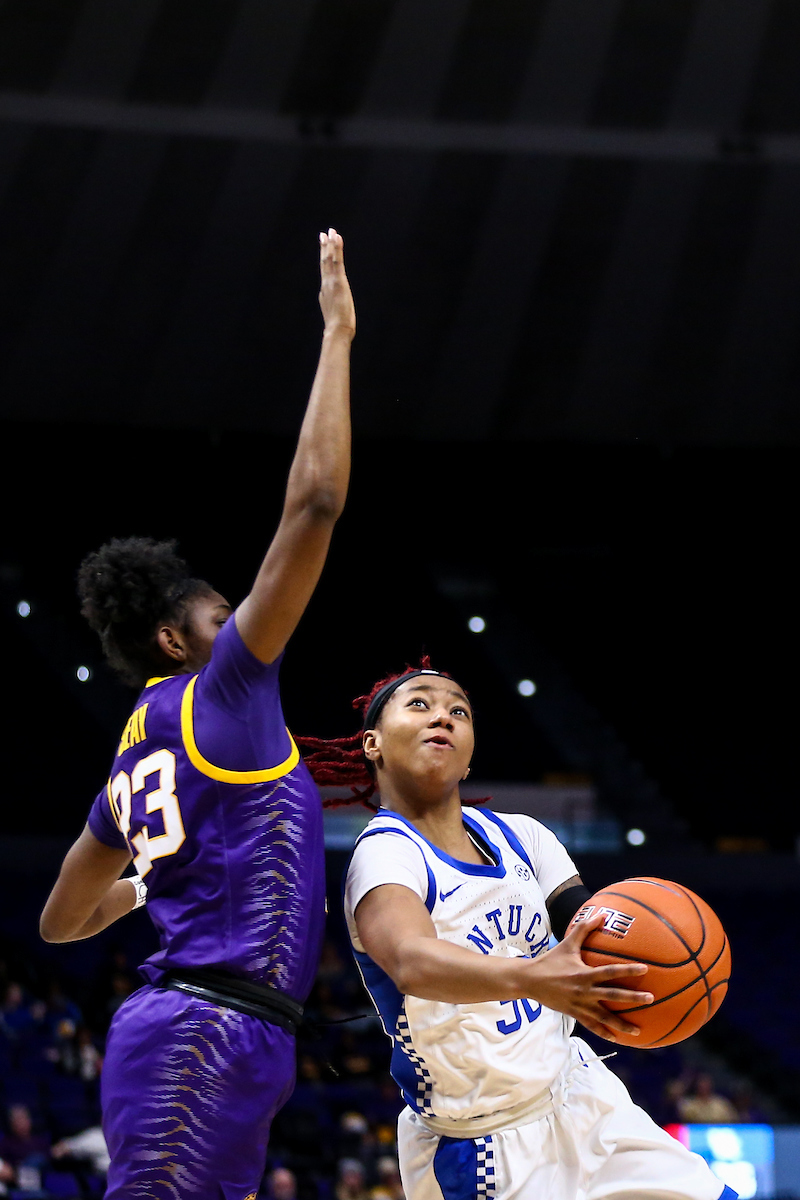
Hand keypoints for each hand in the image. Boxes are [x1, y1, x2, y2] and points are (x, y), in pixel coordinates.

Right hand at [319, 228, 355, 337]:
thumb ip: (332, 306)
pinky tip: (337, 238)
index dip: (323, 257)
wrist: (337, 331)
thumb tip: (330, 304)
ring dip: (331, 244)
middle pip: (324, 261)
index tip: (323, 247)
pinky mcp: (338, 281)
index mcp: (325, 291)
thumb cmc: (338, 327)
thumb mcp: (334, 314)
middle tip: (325, 233)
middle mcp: (326, 284)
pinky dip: (337, 248)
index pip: (324, 270)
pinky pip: (337, 261)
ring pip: (329, 258)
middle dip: (325, 246)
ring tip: (331, 231)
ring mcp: (331, 281)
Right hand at [524, 912, 652, 1039]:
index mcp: (584, 973)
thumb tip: (601, 915)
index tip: (645, 969)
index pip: (610, 971)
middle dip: (633, 998)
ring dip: (622, 1024)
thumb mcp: (567, 944)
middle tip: (651, 999)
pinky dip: (604, 1033)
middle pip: (613, 996)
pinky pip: (591, 1025)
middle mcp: (584, 990)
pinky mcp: (574, 1013)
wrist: (530, 980)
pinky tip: (616, 1038)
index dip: (627, 970)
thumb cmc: (551, 960)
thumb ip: (584, 929)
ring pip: (604, 1017)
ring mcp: (580, 1004)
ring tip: (638, 1030)